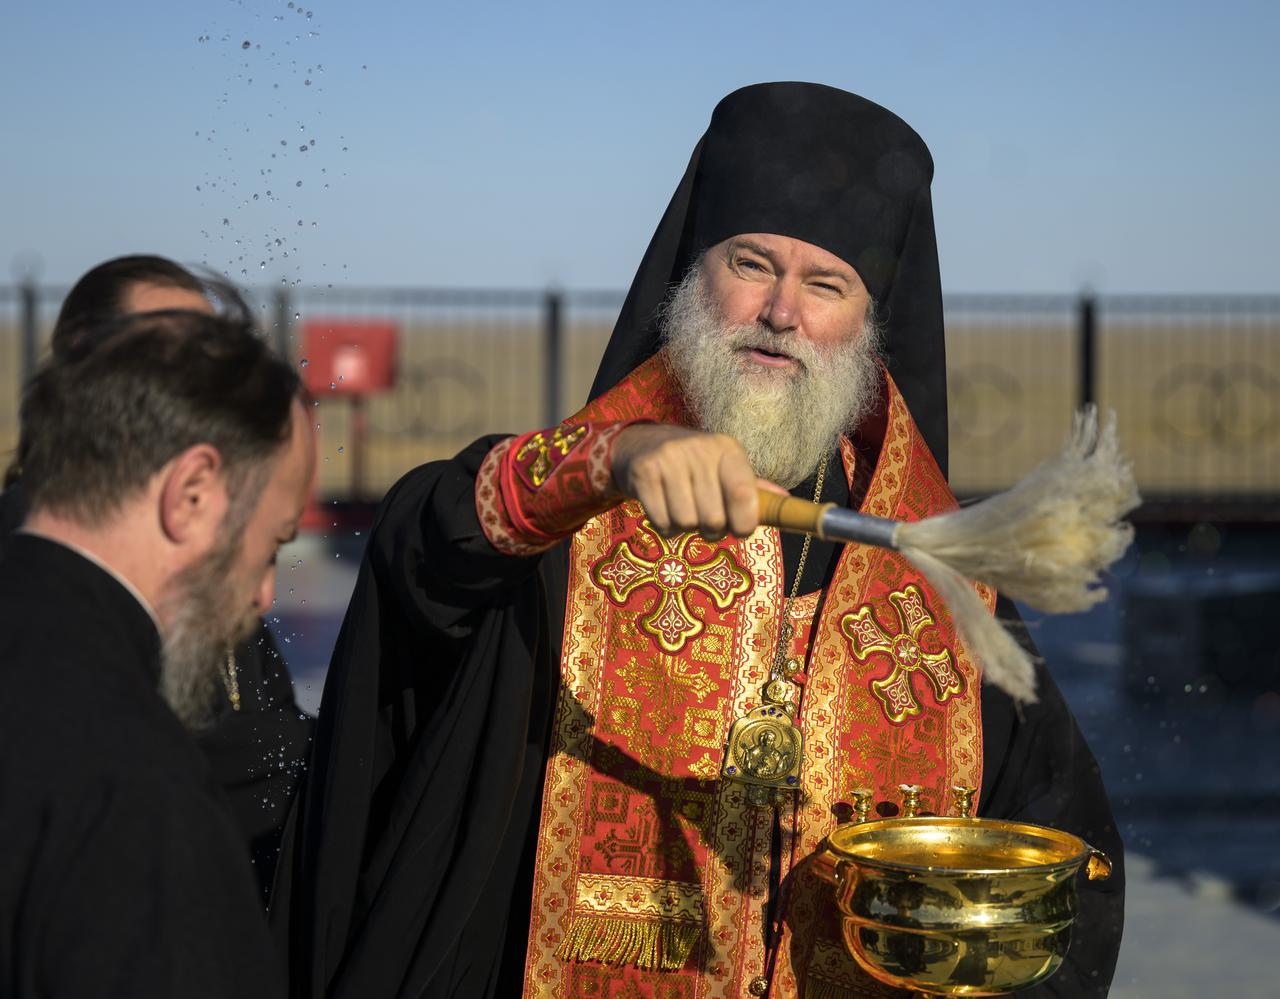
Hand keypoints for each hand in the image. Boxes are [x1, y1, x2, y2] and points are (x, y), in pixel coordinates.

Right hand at [610, 424, 783, 537]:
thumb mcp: (723, 467)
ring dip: (685, 529)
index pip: (743, 494)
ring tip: (682, 512)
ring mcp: (669, 459)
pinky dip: (665, 528)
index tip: (740, 530)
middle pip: (713, 518)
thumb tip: (786, 500)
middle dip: (711, 531)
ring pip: (686, 522)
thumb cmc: (693, 465)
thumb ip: (752, 488)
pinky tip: (664, 511)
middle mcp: (699, 450)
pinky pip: (661, 522)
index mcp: (727, 449)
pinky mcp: (644, 472)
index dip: (745, 523)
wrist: (641, 445)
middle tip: (705, 521)